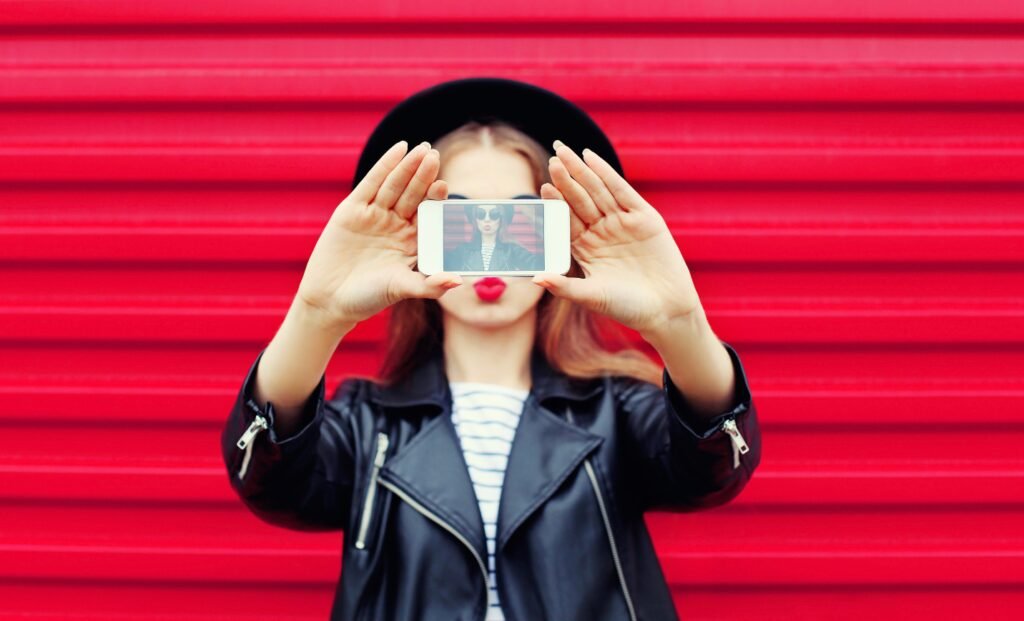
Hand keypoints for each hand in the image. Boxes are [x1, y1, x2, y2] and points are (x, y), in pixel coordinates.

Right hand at [295, 140, 461, 328]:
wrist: (330, 300)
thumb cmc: (368, 298)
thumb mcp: (401, 289)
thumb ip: (429, 285)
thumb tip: (458, 282)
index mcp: (413, 241)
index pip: (429, 214)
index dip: (436, 199)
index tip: (443, 187)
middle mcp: (396, 225)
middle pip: (413, 195)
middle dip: (424, 176)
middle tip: (435, 157)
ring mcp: (375, 215)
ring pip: (395, 185)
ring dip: (408, 167)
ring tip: (422, 150)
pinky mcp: (353, 210)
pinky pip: (371, 183)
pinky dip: (385, 166)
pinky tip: (399, 149)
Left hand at [535, 140, 702, 334]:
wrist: (666, 311)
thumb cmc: (627, 308)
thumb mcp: (592, 296)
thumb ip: (564, 287)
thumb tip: (535, 279)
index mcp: (585, 248)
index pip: (565, 220)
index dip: (556, 203)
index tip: (543, 188)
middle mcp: (601, 231)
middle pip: (579, 200)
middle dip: (566, 180)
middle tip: (553, 160)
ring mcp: (622, 222)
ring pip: (597, 191)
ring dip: (581, 172)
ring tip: (565, 153)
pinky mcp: (644, 218)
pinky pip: (622, 191)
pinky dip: (606, 173)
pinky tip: (591, 158)